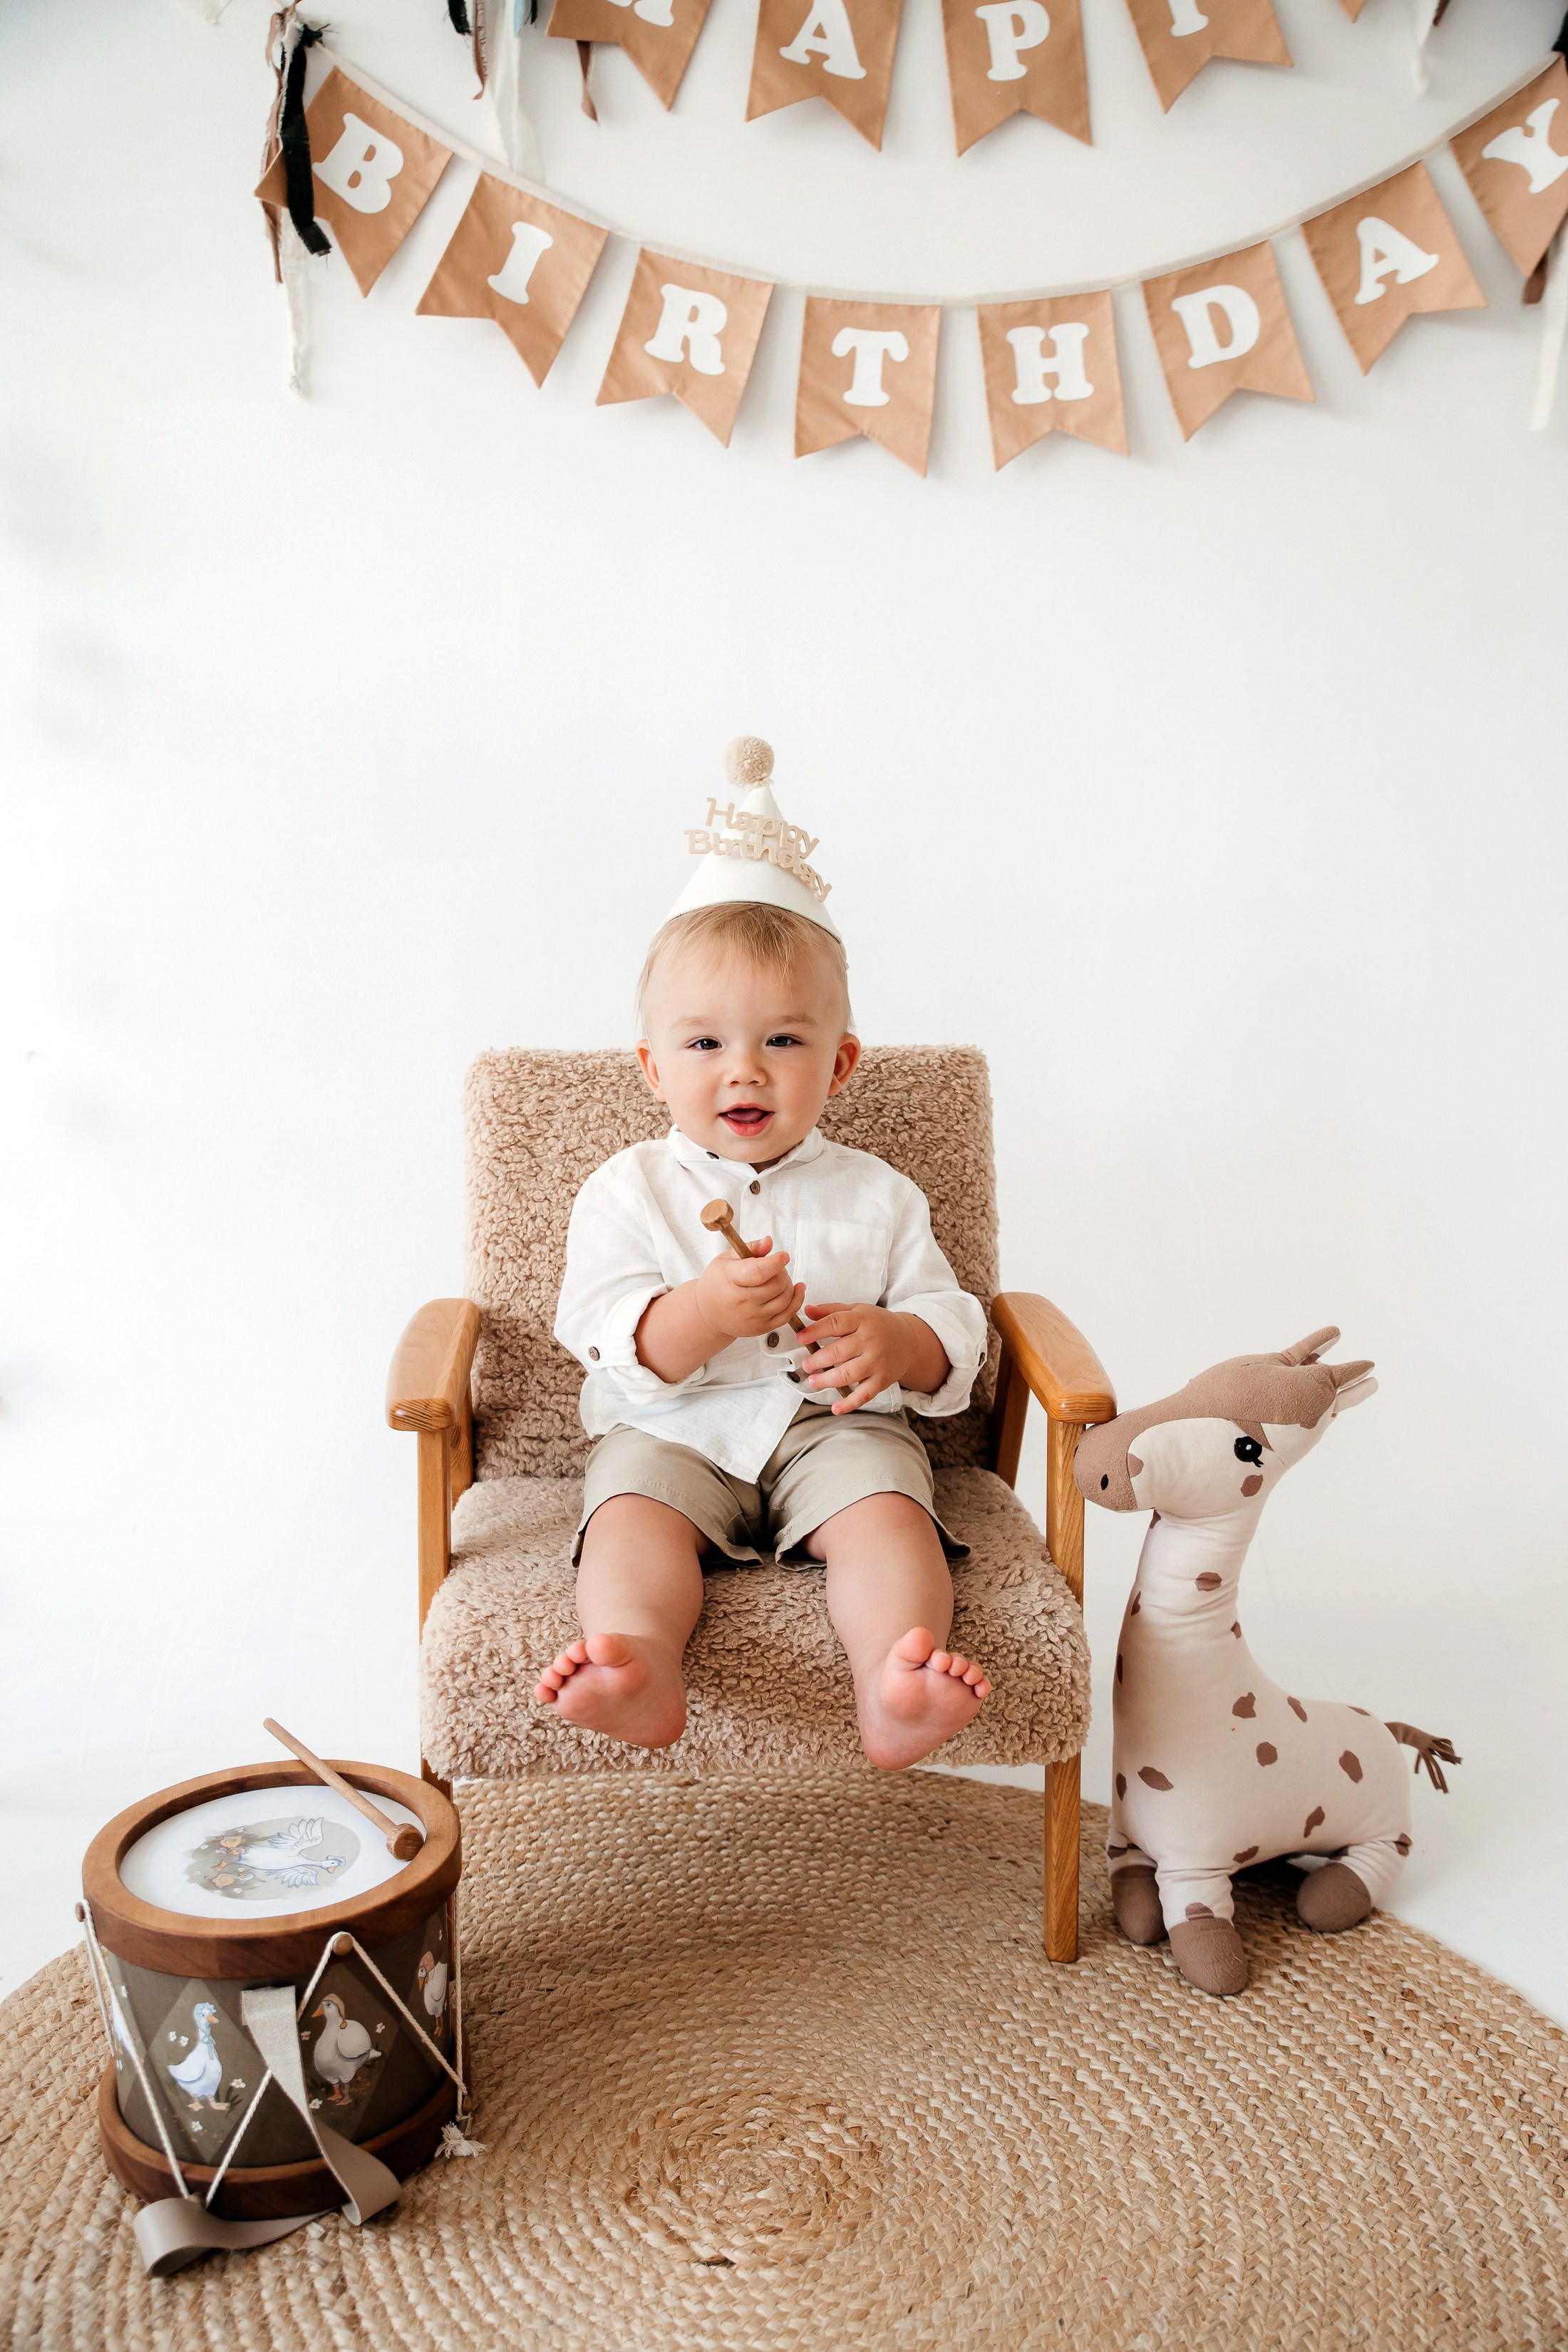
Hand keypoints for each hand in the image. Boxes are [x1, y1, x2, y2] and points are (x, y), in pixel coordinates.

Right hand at [695, 1236, 804, 1342]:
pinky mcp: (762, 1328)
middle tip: (775, 1267)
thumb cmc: (717, 1283)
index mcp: (731, 1280)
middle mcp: (742, 1302)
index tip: (783, 1256)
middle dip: (781, 1271)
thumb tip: (769, 1242)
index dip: (776, 1263)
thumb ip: (750, 1248)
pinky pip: (788, 1314)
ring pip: (785, 1298)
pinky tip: (797, 1289)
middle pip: (777, 1284)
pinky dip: (796, 1300)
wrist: (708, 1314)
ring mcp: (753, 1317)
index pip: (759, 1272)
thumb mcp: (727, 1260)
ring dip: (788, 1284)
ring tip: (779, 1278)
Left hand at [800, 1303, 947, 1414]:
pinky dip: (850, 1403)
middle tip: (806, 1365)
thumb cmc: (877, 1324)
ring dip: (827, 1380)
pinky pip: (865, 1394)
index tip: (800, 1338)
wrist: (909, 1340)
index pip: (835, 1323)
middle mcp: (870, 1340)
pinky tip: (836, 1408)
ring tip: (813, 1381)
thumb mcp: (857, 1310)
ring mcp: (877, 1361)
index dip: (815, 1331)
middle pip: (839, 1352)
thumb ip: (831, 1310)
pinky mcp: (882, 1380)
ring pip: (848, 1374)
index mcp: (862, 1319)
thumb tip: (806, 1310)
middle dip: (818, 1360)